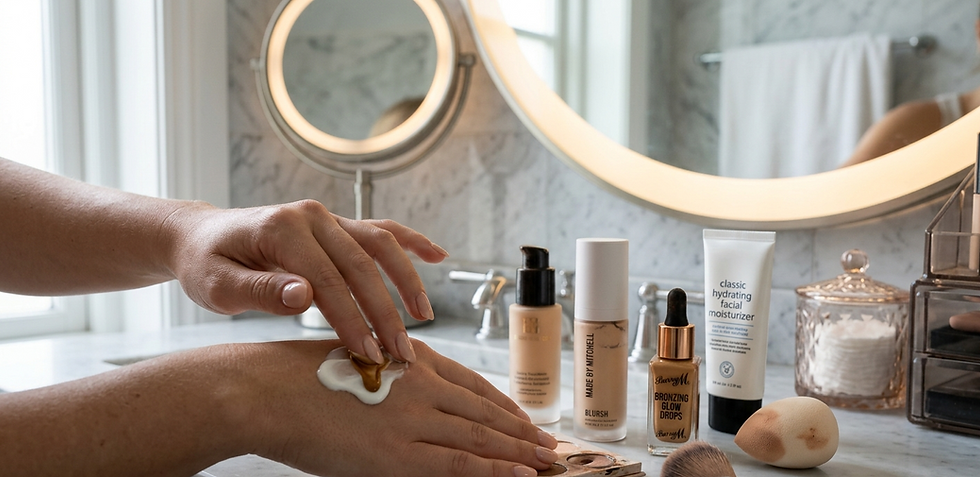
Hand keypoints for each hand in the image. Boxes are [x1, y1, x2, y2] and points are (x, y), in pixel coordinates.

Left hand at [165, 200, 447, 362]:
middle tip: (401, 352)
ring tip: (424, 317)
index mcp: (282, 229)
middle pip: (361, 264)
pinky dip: (411, 242)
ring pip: (380, 245)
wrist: (201, 236)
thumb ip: (260, 290)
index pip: (328, 279)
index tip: (368, 354)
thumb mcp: (217, 285)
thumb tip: (304, 295)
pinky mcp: (337, 224)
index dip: (352, 319)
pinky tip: (437, 256)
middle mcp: (311, 216)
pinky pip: (381, 230)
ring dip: (407, 281)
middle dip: (385, 311)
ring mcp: (328, 217)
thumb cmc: (207, 264)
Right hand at [238, 339, 559, 476]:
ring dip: (519, 451)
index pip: (473, 383)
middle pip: (486, 410)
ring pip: (482, 437)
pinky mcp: (398, 455)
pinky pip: (459, 464)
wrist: (268, 389)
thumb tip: (418, 387)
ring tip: (547, 461)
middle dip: (522, 430)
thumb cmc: (299, 374)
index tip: (524, 417)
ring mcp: (414, 420)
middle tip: (549, 443)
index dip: (504, 403)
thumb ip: (393, 371)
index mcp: (411, 360)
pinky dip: (493, 470)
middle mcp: (422, 385)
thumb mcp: (357, 357)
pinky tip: (518, 475)